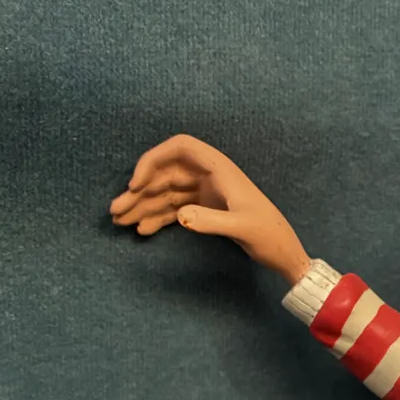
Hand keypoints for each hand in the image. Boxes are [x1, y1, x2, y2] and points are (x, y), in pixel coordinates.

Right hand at [110, 134, 311, 285]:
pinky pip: (173, 209)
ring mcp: (204, 193)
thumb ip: (212, 222)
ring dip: (142, 206)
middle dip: (139, 191)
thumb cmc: (269, 235)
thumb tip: (180, 216)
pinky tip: (141, 229)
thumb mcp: (243, 228)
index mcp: (220, 168)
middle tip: (115, 211)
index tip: (136, 183)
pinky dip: (156, 218)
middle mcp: (208, 175)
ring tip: (119, 222)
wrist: (284, 252)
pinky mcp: (203, 210)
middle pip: (165, 174)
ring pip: (165, 194)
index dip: (153, 160)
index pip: (180, 148)